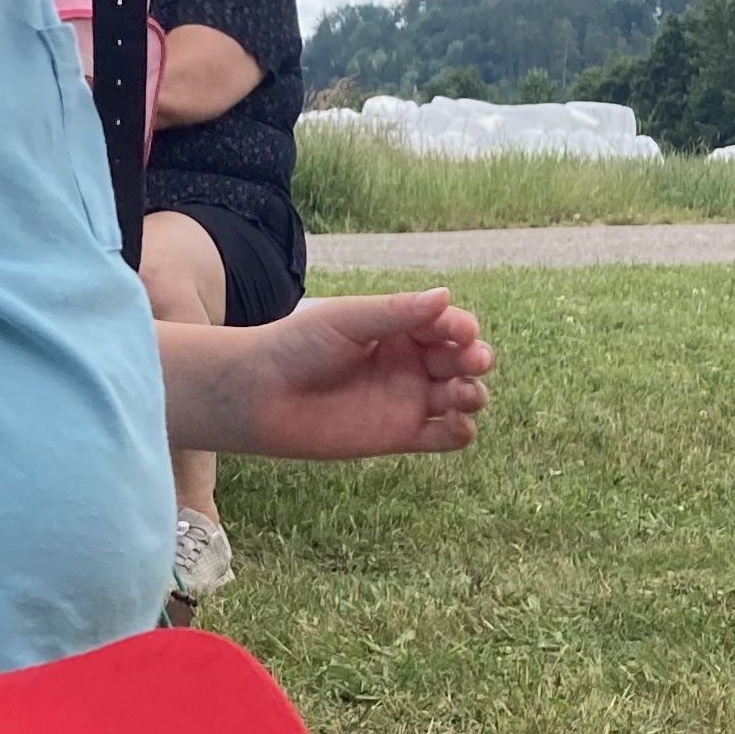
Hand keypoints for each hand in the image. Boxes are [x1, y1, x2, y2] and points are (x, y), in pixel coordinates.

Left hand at [213, 288, 494, 461]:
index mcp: (400, 326)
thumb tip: (445, 296)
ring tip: (458, 393)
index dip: (462, 328)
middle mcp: (410, 361)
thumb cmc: (297, 346)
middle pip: (462, 359)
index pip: (448, 324)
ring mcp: (408, 398)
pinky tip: (456, 422)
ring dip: (472, 394)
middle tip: (470, 362)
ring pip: (462, 396)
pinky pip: (446, 436)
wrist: (260, 393)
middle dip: (474, 359)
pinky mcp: (401, 435)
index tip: (462, 333)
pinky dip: (462, 431)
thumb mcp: (347, 320)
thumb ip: (395, 312)